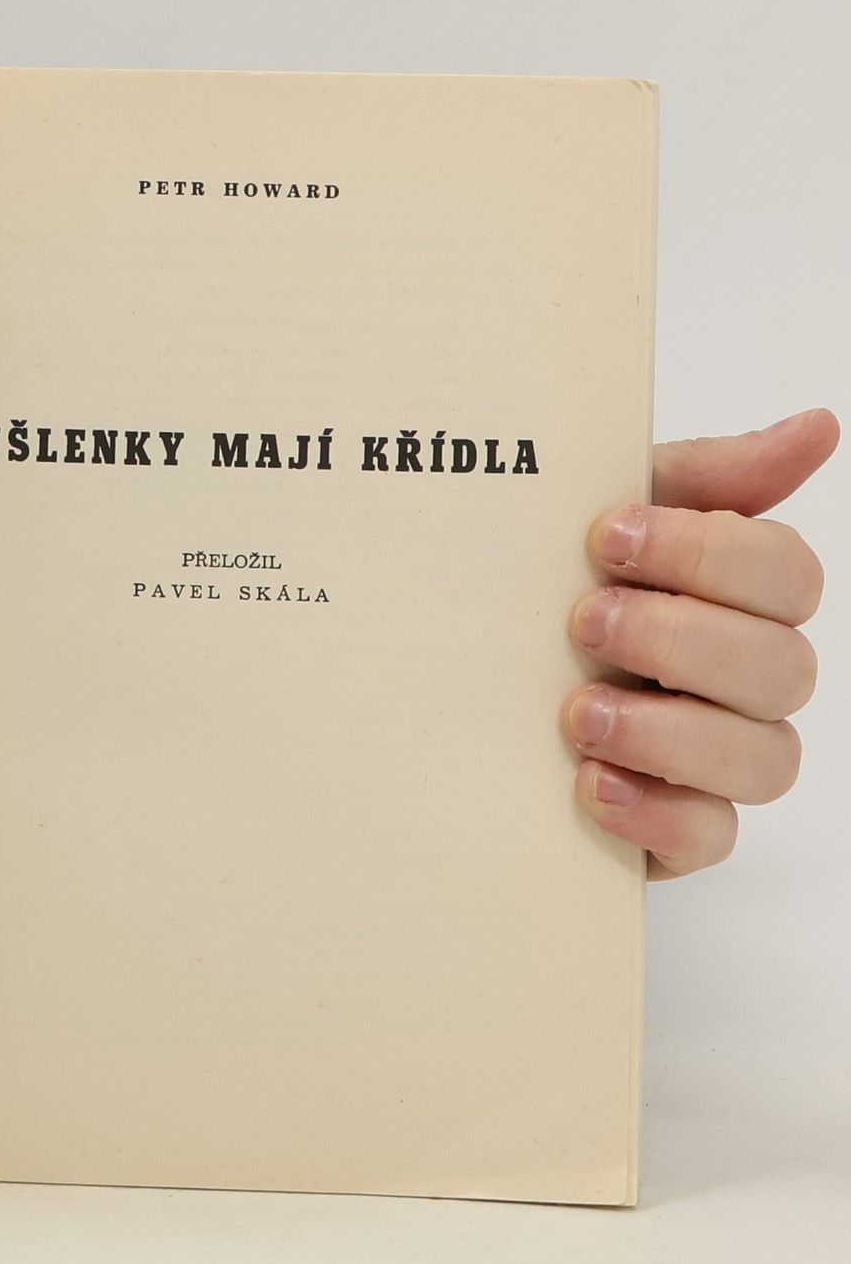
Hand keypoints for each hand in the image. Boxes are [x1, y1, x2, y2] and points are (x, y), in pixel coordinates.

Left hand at [565, 408, 837, 878]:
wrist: (448, 694)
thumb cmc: (544, 592)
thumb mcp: (594, 516)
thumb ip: (700, 476)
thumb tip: (815, 427)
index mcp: (736, 598)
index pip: (786, 573)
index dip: (708, 553)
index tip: (606, 535)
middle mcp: (745, 679)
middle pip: (783, 666)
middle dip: (680, 639)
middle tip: (582, 622)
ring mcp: (718, 760)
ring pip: (765, 759)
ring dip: (669, 731)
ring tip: (575, 712)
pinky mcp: (678, 830)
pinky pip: (712, 837)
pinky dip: (656, 813)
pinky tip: (590, 785)